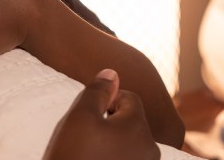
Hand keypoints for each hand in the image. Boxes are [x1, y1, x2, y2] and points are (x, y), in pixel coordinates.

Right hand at [44, 69, 160, 159]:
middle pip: (131, 121)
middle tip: (87, 135)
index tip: (89, 116)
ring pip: (129, 142)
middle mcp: (150, 150)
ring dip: (112, 142)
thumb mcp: (80, 116)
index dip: (107, 101)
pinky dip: (114, 157)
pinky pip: (127, 159)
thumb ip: (98, 90)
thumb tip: (113, 73)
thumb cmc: (73, 155)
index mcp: (139, 129)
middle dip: (111, 122)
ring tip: (90, 152)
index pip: (129, 98)